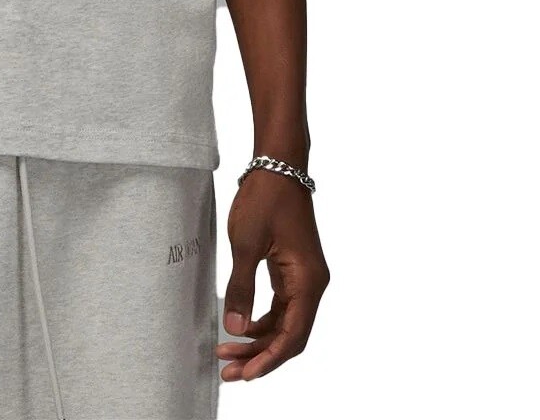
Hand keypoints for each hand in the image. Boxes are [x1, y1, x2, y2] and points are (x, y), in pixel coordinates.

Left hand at [216, 170, 329, 381]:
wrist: (278, 165)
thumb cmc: (265, 198)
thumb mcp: (246, 242)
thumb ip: (242, 287)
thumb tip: (236, 328)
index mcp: (308, 281)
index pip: (292, 335)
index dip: (269, 359)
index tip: (245, 374)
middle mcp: (312, 284)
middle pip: (289, 334)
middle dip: (260, 355)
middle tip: (229, 371)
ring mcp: (303, 277)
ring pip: (284, 322)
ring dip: (258, 340)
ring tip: (228, 354)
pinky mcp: (292, 270)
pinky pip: (280, 307)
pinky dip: (262, 321)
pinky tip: (240, 327)